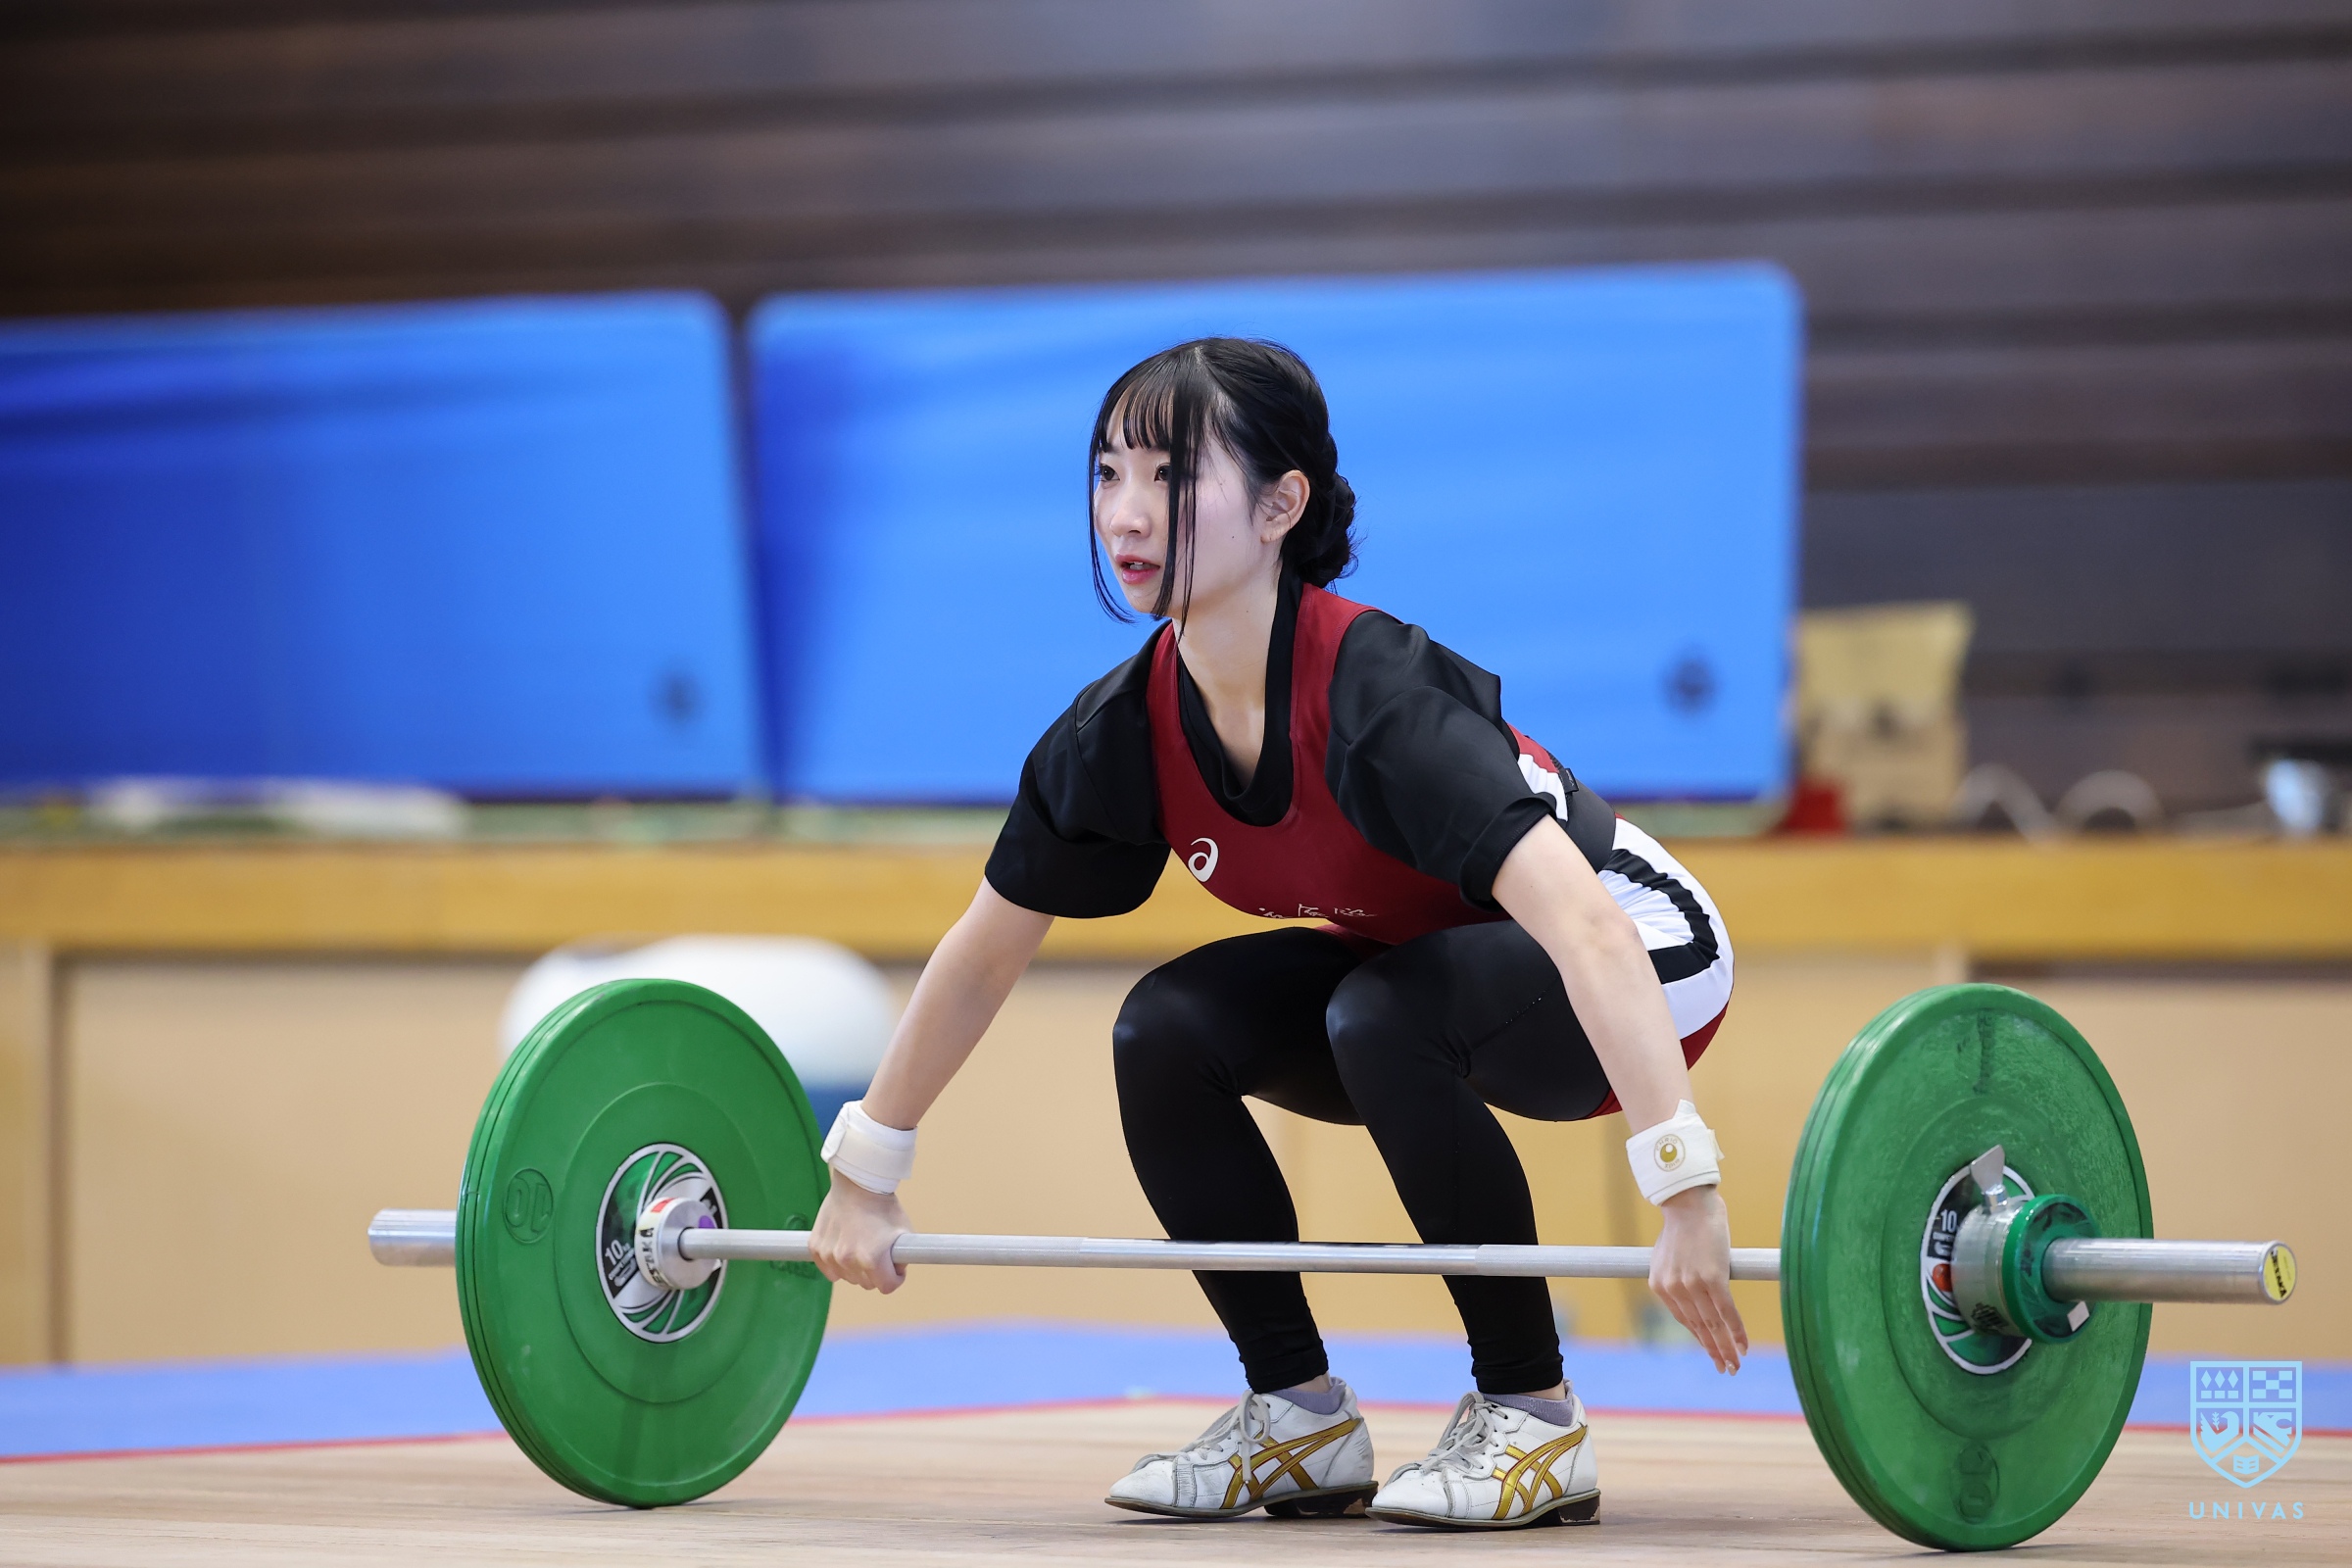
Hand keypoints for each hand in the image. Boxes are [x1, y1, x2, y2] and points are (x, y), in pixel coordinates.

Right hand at [809, 1170, 910, 1292]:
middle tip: (878, 1251)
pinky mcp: (816, 1248)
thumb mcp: (904, 1233)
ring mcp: (829, 1254)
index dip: (896, 1278)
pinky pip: (829, 1270)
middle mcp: (848, 1259)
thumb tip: (897, 1273)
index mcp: (872, 1259)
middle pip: (866, 1284)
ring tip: (861, 1244)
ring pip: (847, 1278)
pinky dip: (837, 1264)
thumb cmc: (883, 1206)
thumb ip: (902, 1259)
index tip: (895, 1269)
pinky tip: (845, 1247)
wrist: (858, 1184)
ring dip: (856, 1268)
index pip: (887, 1287)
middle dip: (876, 1273)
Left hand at [1650, 1185, 1747, 1372]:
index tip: (1712, 1352)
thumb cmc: (1684, 1225)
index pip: (1684, 1320)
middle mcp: (1673, 1288)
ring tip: (1735, 1366)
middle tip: (1726, 1369)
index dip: (1701, 1338)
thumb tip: (1693, 1293)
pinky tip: (1743, 1347)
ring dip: (1726, 1348)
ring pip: (1713, 1325)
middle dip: (1714, 1351)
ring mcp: (1692, 1284)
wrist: (1690, 1202)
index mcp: (1660, 1285)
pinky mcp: (1712, 1278)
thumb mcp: (1670, 1255)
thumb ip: (1678, 1277)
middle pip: (1698, 1327)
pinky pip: (1727, 1312)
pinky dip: (1737, 1331)